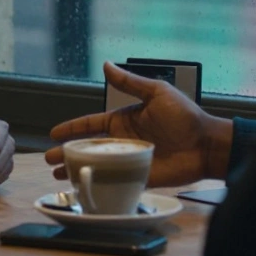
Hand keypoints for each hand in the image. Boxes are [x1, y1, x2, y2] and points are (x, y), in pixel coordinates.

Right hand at [44, 63, 232, 186]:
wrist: (206, 144)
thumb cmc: (185, 117)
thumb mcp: (156, 93)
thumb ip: (130, 82)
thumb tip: (106, 64)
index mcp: (124, 121)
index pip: (91, 125)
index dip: (72, 128)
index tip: (54, 133)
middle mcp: (123, 141)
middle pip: (88, 148)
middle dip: (66, 153)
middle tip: (48, 160)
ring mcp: (129, 161)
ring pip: (96, 167)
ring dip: (77, 171)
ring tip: (58, 177)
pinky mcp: (138, 178)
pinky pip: (113, 182)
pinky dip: (97, 186)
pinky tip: (83, 190)